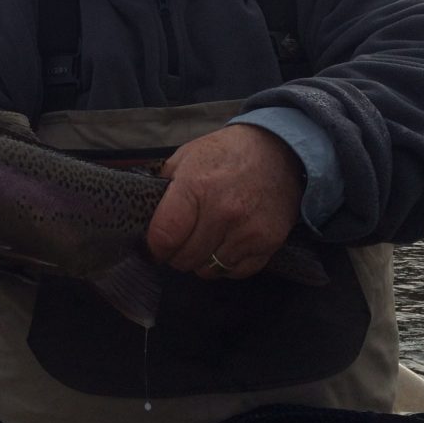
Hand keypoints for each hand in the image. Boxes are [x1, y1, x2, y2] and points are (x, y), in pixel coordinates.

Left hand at [145, 124, 303, 279]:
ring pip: (209, 269)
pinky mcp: (268, 242)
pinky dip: (227, 265)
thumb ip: (164, 187)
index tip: (157, 245)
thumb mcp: (187, 156)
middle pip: (185, 258)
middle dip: (178, 254)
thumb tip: (146, 216)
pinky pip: (236, 272)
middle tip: (183, 241)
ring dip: (202, 260)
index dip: (156, 246)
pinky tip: (226, 244)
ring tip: (206, 240)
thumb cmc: (227, 154)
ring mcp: (248, 229)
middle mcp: (223, 211)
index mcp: (196, 187)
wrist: (278, 151)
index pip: (164, 236)